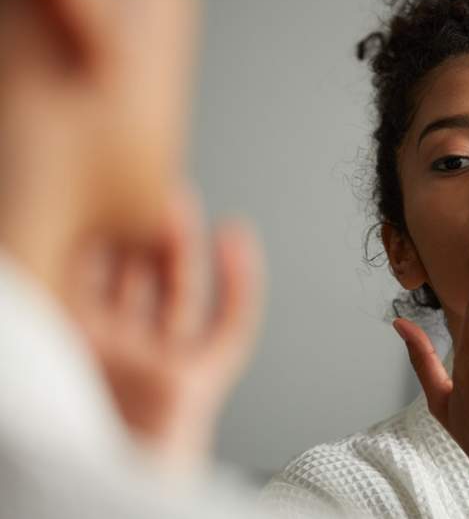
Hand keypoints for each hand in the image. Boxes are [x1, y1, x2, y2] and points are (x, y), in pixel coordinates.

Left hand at [70, 190, 264, 475]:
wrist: (115, 496)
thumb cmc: (69, 437)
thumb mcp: (45, 353)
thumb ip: (48, 298)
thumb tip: (29, 237)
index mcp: (79, 347)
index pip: (85, 277)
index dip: (90, 232)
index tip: (88, 189)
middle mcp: (122, 351)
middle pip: (134, 278)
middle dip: (136, 229)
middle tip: (136, 180)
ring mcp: (164, 362)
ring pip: (180, 290)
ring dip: (183, 242)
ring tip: (177, 196)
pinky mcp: (201, 379)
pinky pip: (231, 322)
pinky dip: (240, 280)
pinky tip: (237, 238)